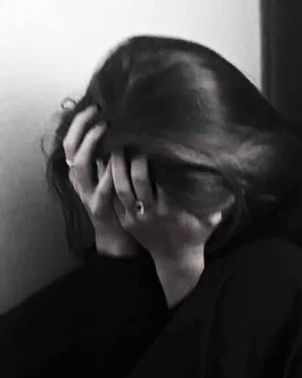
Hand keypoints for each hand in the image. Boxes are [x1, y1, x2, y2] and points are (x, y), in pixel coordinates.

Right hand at [63, 105, 140, 256]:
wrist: (117, 236)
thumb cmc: (118, 201)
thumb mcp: (110, 175)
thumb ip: (110, 156)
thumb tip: (120, 130)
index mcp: (80, 171)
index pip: (72, 140)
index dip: (80, 122)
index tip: (94, 106)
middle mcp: (79, 181)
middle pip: (71, 149)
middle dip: (83, 128)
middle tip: (98, 113)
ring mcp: (87, 195)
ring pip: (80, 167)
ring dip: (91, 146)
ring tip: (104, 131)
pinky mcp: (99, 209)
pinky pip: (101, 190)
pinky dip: (108, 175)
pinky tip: (116, 163)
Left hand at [110, 151, 223, 306]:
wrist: (176, 260)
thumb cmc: (196, 235)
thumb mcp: (211, 219)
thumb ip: (218, 202)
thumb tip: (229, 180)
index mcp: (173, 210)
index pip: (162, 179)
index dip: (156, 160)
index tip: (155, 142)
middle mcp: (152, 213)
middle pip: (138, 180)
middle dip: (134, 158)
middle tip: (132, 138)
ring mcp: (137, 218)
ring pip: (121, 188)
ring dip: (117, 167)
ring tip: (116, 146)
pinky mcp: (127, 222)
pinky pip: (114, 199)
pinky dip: (110, 182)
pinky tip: (108, 166)